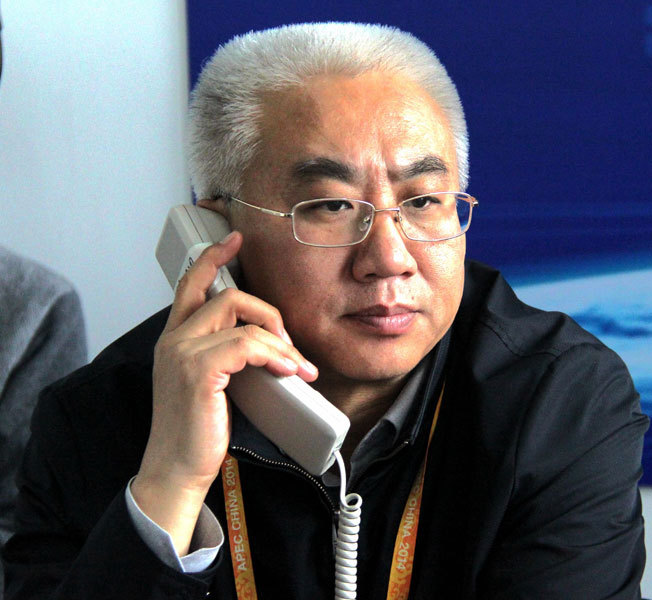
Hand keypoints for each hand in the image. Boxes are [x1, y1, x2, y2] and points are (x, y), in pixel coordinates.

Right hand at [132, 231, 316, 554]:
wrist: (177, 471)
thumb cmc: (198, 432)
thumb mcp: (211, 383)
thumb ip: (226, 356)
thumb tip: (267, 343)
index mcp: (174, 338)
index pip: (190, 283)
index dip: (213, 257)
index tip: (236, 239)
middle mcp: (173, 339)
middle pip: (227, 295)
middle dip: (269, 314)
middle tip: (289, 346)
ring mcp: (182, 353)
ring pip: (242, 320)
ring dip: (280, 341)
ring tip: (298, 367)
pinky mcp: (198, 371)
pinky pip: (247, 344)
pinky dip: (274, 355)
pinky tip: (289, 372)